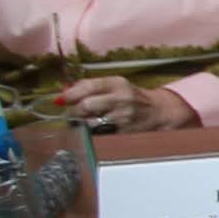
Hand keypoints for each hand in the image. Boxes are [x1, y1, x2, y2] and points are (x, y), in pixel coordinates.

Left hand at [57, 73, 190, 133]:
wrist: (159, 112)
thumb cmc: (132, 97)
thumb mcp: (115, 86)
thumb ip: (90, 87)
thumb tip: (63, 93)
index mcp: (117, 83)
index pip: (87, 86)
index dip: (69, 94)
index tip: (59, 100)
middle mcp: (121, 98)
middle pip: (85, 106)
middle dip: (74, 112)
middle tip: (73, 114)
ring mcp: (123, 117)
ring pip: (90, 123)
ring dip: (83, 124)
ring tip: (88, 122)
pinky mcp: (124, 132)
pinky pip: (100, 134)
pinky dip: (94, 133)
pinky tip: (99, 130)